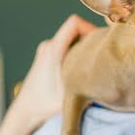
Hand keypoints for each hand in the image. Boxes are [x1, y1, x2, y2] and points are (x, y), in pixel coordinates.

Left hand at [14, 15, 97, 131]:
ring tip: (95, 67)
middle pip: (76, 31)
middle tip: (104, 58)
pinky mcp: (47, 58)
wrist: (24, 111)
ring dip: (85, 50)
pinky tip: (83, 73)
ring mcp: (47, 51)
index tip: (101, 44)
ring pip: (73, 40)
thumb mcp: (69, 97)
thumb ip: (87, 89)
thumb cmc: (44, 104)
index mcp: (53, 49)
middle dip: (92, 41)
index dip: (91, 28)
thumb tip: (110, 86)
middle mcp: (49, 46)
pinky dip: (78, 55)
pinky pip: (68, 48)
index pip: (75, 23)